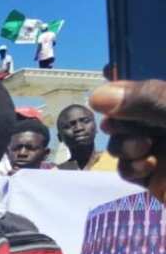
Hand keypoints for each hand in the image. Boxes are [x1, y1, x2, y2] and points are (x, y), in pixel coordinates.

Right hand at [91, 79, 165, 201]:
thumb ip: (146, 100)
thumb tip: (95, 95)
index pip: (146, 86)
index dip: (124, 83)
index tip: (106, 76)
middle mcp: (164, 122)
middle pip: (126, 114)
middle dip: (120, 121)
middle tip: (123, 125)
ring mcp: (160, 149)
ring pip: (122, 142)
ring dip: (124, 146)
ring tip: (143, 149)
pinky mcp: (153, 177)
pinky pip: (127, 169)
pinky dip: (130, 168)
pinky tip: (146, 167)